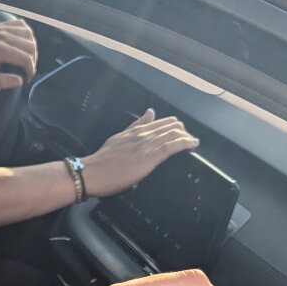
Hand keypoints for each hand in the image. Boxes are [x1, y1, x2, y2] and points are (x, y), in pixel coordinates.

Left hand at [0, 19, 37, 94]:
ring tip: (26, 59)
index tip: (27, 78)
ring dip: (32, 47)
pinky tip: (23, 45)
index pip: (25, 58)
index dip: (31, 70)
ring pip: (28, 34)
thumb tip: (20, 80)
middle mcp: (0, 35)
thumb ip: (2, 82)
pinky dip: (26, 34)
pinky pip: (20, 25)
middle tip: (27, 71)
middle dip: (33, 60)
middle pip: (30, 45)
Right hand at [80, 109, 198, 197]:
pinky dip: (185, 143)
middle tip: (188, 140)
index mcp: (135, 131)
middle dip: (183, 131)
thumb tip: (149, 113)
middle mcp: (143, 134)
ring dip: (187, 137)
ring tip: (193, 142)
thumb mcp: (118, 138)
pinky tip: (192, 144)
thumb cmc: (102, 161)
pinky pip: (172, 145)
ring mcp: (147, 144)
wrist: (92, 172)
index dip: (173, 126)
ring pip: (174, 133)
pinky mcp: (150, 156)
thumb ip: (134, 126)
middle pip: (171, 126)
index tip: (180, 132)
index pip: (161, 122)